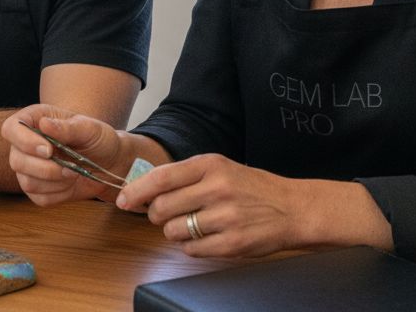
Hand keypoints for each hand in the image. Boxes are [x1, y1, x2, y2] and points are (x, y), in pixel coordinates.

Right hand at [2, 104, 123, 205]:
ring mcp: (28, 169)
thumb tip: (44, 124)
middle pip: (16, 161)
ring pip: (27, 183)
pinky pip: (40, 198)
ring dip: (55, 182)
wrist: (109, 162)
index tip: (48, 149)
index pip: (11, 129)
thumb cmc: (97, 139)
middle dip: (45, 168)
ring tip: (74, 172)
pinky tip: (70, 183)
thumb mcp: (89, 128)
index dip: (24, 141)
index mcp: (34, 121)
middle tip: (70, 167)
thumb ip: (67, 127)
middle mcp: (24, 145)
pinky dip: (60, 194)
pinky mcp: (37, 189)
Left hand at [116, 153, 302, 257]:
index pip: (160, 178)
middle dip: (157, 215)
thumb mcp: (219, 168)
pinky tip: (206, 237)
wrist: (293, 208)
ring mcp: (225, 218)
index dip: (136, 191)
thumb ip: (184, 176)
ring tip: (194, 224)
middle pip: (161, 209)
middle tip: (168, 214)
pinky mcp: (232, 244)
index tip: (122, 199)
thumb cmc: (251, 187)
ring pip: (173, 231)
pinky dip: (192, 246)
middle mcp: (217, 189)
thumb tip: (143, 189)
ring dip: (175, 231)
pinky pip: (191, 250)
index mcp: (210, 165)